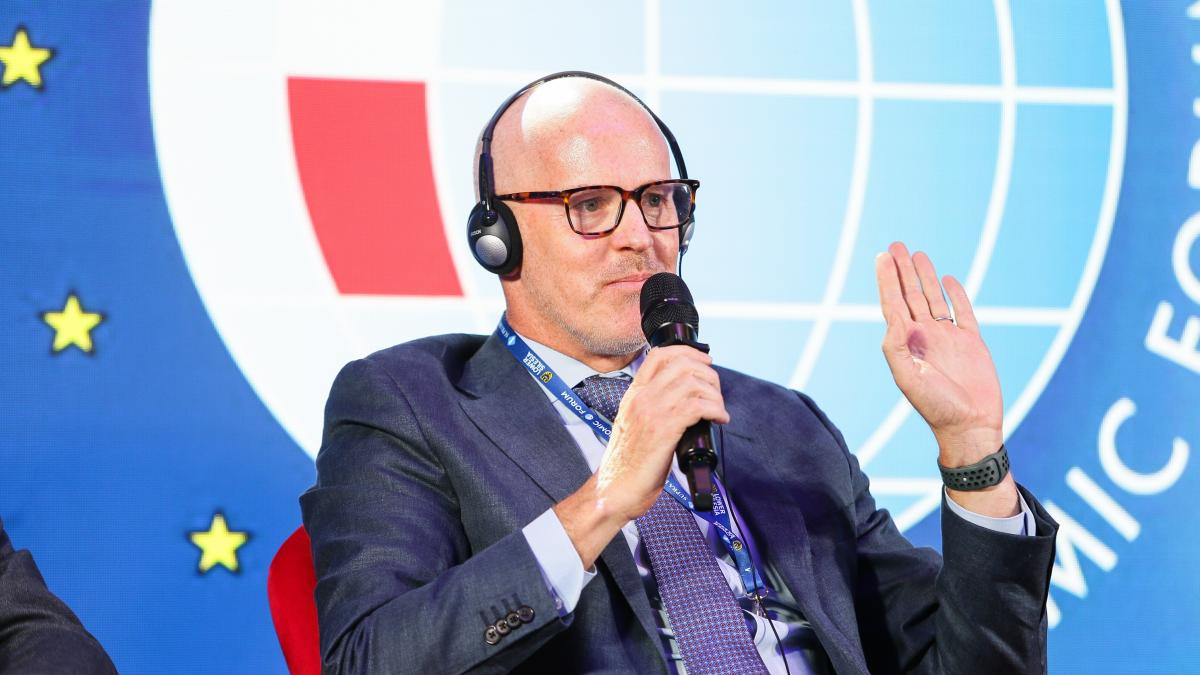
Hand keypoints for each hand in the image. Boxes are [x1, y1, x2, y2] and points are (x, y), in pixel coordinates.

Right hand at [554, 346, 726, 567]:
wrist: (614, 490)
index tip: (704, 362)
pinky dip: (715, 409)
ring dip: (714, 394)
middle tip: (716, 392)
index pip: (659, 356)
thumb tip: (686, 402)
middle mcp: (641, 398)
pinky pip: (697, 406)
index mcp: (634, 395)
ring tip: (718, 409)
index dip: (688, 353)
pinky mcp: (663, 430)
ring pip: (693, 383)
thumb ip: (653, 409)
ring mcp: (651, 412)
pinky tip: (719, 419)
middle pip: (682, 364)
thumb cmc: (627, 465)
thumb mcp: (635, 426)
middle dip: (708, 374)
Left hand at [875, 242, 1018, 515]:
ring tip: (918, 254)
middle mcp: (924, 336)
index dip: (887, 279)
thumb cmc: (935, 406)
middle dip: (902, 270)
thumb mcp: (908, 377)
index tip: (882, 255)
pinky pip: (963, 313)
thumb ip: (896, 347)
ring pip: (934, 299)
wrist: (969, 425)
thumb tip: (892, 319)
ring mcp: (948, 338)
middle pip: (911, 294)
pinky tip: (948, 279)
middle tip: (896, 244)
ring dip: (926, 277)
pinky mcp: (971, 342)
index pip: (893, 302)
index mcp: (906, 342)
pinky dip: (956, 295)